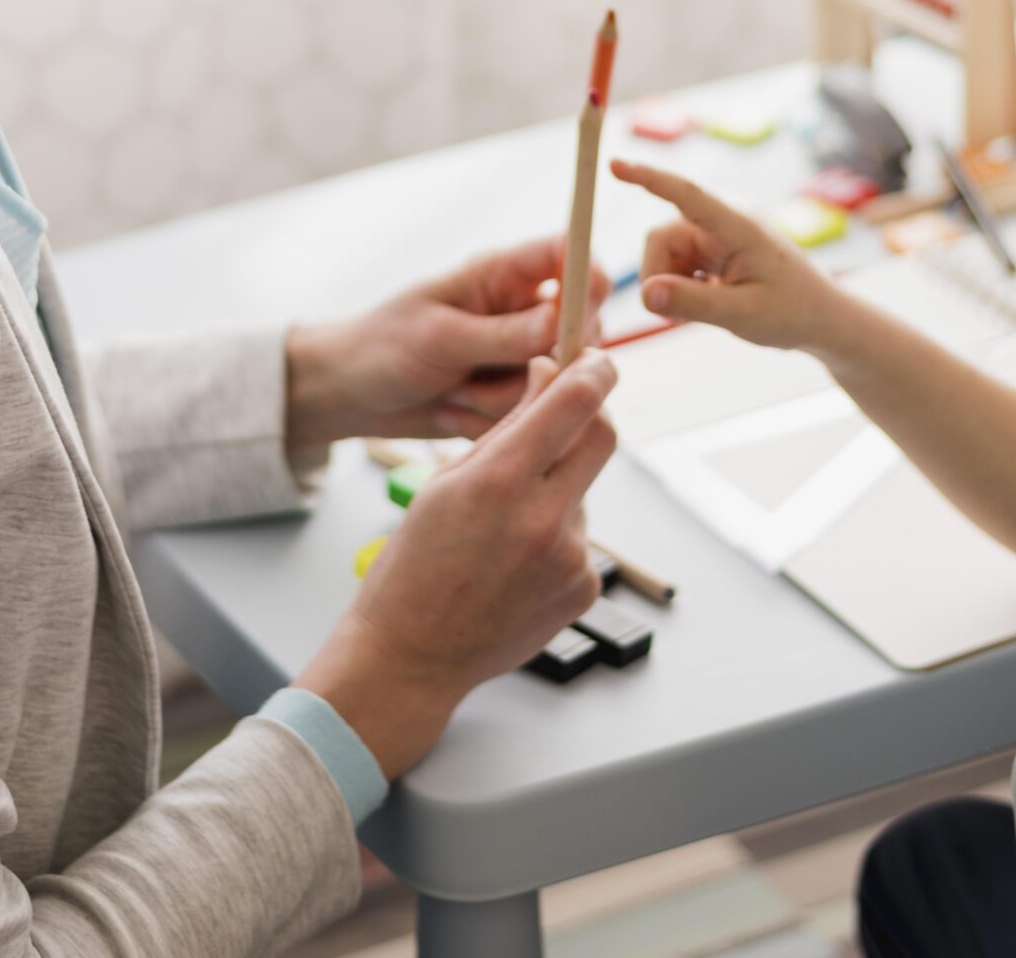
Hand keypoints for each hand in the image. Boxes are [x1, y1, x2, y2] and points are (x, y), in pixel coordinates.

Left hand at [285, 237, 613, 450]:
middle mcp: (520, 311)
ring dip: (504, 399)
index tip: (582, 317)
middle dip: (544, 363)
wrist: (350, 396)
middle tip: (500, 373)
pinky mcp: (512, 396)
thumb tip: (562, 322)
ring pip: (558, 382)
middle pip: (582, 329)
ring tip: (454, 390)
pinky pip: (533, 415)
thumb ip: (503, 334)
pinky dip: (493, 421)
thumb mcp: (439, 337)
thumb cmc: (381, 347)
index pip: (569, 256)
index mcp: (502, 275)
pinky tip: (453, 411)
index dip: (589, 279)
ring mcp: (519, 356)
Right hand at [294, 350, 618, 776]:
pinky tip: (514, 564)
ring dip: (558, 489)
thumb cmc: (414, 565)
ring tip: (504, 529)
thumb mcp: (445, 482)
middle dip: (591, 416)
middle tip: (568, 414)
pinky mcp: (584, 588)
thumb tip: (550, 375)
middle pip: (604, 438)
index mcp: (499, 482)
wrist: (411, 656)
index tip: (597, 359)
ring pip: (584, 491)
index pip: (574, 403)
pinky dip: (556, 536)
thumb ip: (507, 427)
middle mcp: (543, 519)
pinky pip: (581, 539)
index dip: (594, 371)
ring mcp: (570, 559)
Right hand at [609, 159, 842, 353]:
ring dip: (671, 284)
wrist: (820, 319)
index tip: (615, 164)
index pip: (686, 195)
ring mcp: (717, 234)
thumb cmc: (792, 312)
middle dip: (659, 276)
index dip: (649, 179)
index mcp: (739, 226)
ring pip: (663, 253)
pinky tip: (708, 300)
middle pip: (660, 237)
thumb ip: (692, 304)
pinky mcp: (712, 248)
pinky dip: (680, 285)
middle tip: (677, 315)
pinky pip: (674, 262)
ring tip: (705, 308)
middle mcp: (724, 221)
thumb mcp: (742, 314)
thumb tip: (644, 294)